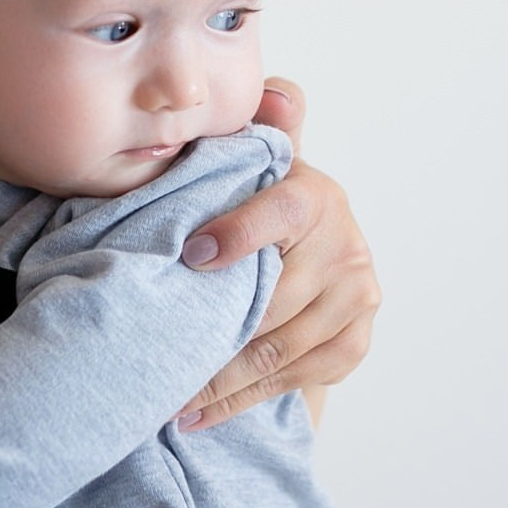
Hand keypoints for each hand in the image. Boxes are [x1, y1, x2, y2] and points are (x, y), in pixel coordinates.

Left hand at [177, 78, 379, 430]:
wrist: (308, 250)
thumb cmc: (256, 202)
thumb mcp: (254, 162)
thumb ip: (258, 129)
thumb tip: (277, 94)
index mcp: (314, 196)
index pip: (283, 212)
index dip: (241, 232)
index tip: (191, 254)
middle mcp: (347, 249)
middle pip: (273, 299)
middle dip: (210, 328)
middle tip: (151, 350)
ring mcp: (356, 300)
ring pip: (277, 349)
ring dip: (217, 379)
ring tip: (163, 397)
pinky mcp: (354, 343)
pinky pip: (293, 380)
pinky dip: (242, 400)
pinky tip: (198, 413)